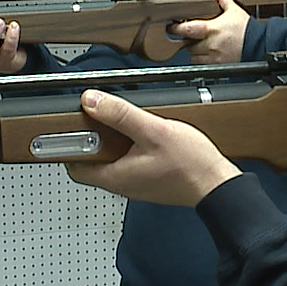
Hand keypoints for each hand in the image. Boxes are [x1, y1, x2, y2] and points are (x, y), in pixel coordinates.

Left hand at [66, 89, 241, 205]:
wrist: (217, 184)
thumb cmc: (191, 164)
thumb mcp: (153, 131)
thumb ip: (121, 115)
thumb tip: (91, 101)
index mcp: (115, 176)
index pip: (74, 167)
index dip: (69, 146)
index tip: (73, 126)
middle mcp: (122, 184)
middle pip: (92, 162)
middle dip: (93, 139)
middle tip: (100, 118)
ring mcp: (136, 184)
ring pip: (112, 161)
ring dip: (113, 143)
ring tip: (124, 124)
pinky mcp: (149, 180)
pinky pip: (129, 163)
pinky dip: (130, 148)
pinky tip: (144, 135)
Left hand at [167, 0, 248, 63]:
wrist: (258, 45)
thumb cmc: (246, 29)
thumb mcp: (233, 9)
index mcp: (211, 29)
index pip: (186, 30)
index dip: (175, 29)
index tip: (171, 27)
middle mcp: (210, 44)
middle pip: (187, 44)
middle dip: (187, 39)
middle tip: (192, 34)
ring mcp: (212, 57)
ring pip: (192, 56)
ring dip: (193, 50)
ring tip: (201, 43)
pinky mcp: (216, 65)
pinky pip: (201, 64)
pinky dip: (200, 59)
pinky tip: (207, 52)